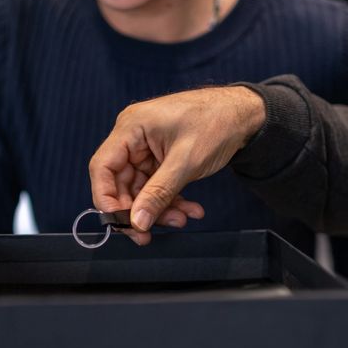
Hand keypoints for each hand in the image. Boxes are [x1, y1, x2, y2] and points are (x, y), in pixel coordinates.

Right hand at [90, 85, 264, 244]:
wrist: (244, 114)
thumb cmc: (216, 123)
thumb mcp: (185, 162)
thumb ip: (158, 194)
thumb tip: (137, 222)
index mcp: (131, 128)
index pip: (102, 167)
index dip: (106, 199)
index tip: (120, 224)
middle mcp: (133, 137)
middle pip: (120, 183)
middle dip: (138, 209)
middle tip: (150, 233)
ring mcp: (146, 148)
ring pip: (140, 189)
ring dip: (159, 208)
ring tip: (182, 218)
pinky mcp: (160, 158)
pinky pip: (156, 186)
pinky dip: (171, 200)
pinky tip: (190, 209)